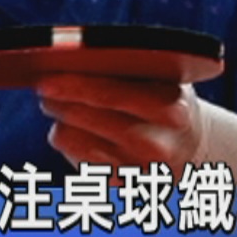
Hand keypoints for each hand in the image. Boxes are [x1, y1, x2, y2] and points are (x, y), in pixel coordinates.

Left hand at [37, 74, 203, 173]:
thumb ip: (126, 65)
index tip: (45, 79)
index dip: (71, 85)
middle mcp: (154, 144)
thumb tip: (75, 53)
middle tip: (45, 87)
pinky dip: (67, 137)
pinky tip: (78, 128)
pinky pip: (71, 155)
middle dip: (57, 99)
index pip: (109, 95)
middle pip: (83, 117)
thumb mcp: (162, 77)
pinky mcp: (117, 183)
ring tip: (63, 106)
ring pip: (68, 137)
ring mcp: (135, 169)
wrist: (191, 147)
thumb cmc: (165, 100)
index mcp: (170, 110)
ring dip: (59, 118)